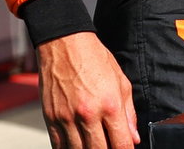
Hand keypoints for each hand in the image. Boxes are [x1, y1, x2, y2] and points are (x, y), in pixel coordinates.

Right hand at [37, 31, 139, 147]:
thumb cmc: (95, 60)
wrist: (64, 45)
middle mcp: (88, 114)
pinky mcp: (51, 119)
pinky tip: (78, 147)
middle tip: (112, 148)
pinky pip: (59, 145)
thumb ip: (129, 113)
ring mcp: (67, 118)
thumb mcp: (121, 82)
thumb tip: (133, 138)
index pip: (121, 144)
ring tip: (95, 146)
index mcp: (110, 105)